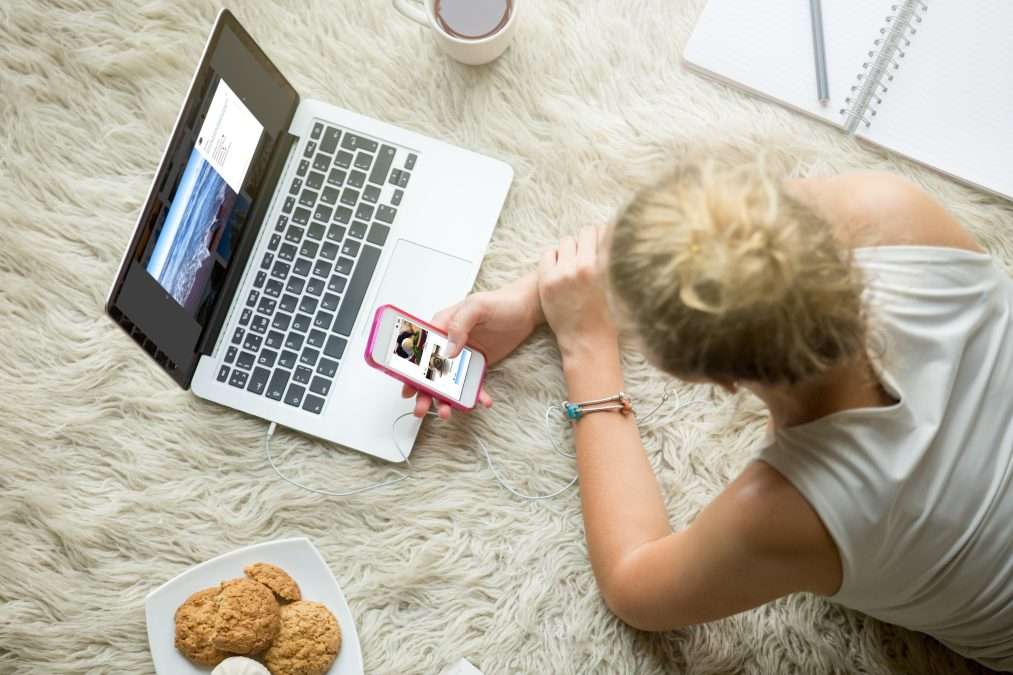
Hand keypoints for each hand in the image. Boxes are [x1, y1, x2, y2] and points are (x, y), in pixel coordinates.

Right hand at [402, 270, 543, 418]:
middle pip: (430, 371)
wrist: (526, 309)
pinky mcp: (478, 365)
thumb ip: (460, 324)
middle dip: (424, 392)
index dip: (410, 370)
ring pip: (449, 382)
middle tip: (421, 408)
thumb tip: (448, 350)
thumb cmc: (500, 302)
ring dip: (446, 399)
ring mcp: (463, 356)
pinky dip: (475, 395)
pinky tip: (482, 402)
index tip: (407, 387)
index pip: (419, 350)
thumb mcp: (477, 307)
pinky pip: (473, 384)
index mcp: (441, 327)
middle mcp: (449, 343)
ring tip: (447, 412)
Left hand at [538, 226, 617, 362]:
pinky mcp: (547, 280)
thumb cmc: (609, 315)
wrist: (587, 341)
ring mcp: (564, 272)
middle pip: (586, 232)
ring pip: (567, 241)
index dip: (606, 233)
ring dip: (572, 248)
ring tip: (575, 262)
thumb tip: (616, 234)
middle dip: (589, 240)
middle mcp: (585, 266)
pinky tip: (561, 268)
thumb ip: (618, 261)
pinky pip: (549, 253)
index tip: (604, 239)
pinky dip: (555, 257)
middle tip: (589, 252)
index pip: (606, 231)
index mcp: (608, 266)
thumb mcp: (621, 285)